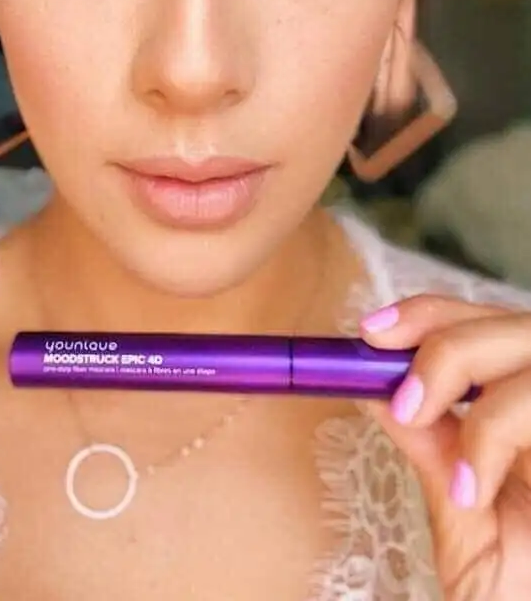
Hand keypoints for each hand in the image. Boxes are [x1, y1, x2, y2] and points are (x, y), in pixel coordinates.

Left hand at [360, 295, 530, 600]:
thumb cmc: (519, 588)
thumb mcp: (464, 514)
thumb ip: (431, 447)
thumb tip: (372, 386)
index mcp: (525, 405)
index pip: (478, 322)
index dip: (427, 315)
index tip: (372, 332)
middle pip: (508, 322)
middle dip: (445, 345)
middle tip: (405, 404)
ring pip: (528, 347)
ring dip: (473, 391)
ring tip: (445, 464)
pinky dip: (495, 436)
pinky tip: (473, 491)